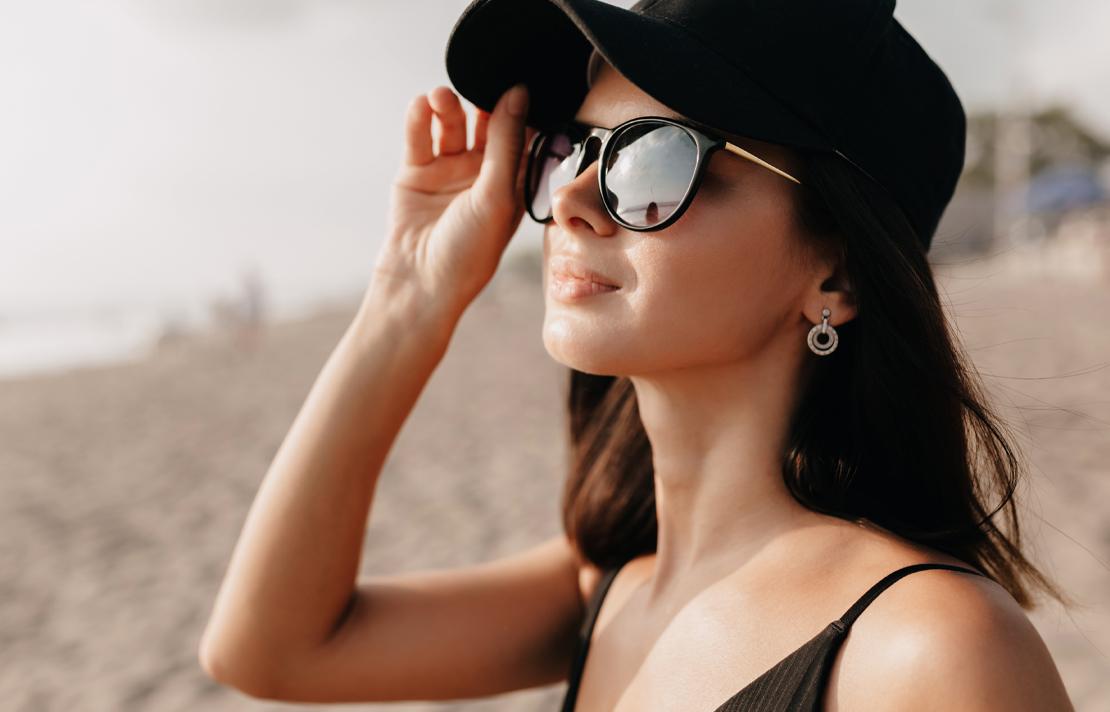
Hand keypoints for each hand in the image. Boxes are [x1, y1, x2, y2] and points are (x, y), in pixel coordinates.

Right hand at [373, 83, 537, 314]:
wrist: (419, 282)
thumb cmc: (469, 251)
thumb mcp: (497, 195)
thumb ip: (507, 142)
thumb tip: (519, 93)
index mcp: (514, 182)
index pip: (522, 133)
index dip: (519, 107)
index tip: (515, 81)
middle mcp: (483, 173)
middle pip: (485, 122)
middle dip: (480, 100)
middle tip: (476, 84)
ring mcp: (449, 171)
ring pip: (451, 124)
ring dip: (447, 106)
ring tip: (440, 97)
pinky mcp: (417, 171)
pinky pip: (420, 135)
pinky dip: (419, 118)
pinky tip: (421, 106)